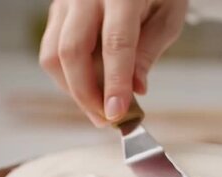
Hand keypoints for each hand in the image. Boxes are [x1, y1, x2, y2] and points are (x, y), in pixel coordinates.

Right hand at [39, 0, 186, 126]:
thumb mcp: (168, 15)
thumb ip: (149, 50)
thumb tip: (135, 89)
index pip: (114, 43)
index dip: (115, 82)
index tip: (117, 113)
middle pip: (72, 52)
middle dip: (87, 94)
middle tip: (106, 119)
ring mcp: (66, 1)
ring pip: (54, 55)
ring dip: (74, 90)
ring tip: (98, 108)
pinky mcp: (57, 11)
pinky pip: (52, 51)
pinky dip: (69, 77)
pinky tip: (90, 87)